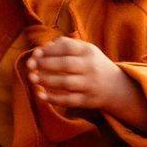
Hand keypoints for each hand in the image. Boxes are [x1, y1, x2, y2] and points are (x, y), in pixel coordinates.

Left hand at [26, 36, 146, 129]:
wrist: (117, 87)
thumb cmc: (94, 65)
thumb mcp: (87, 51)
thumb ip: (67, 45)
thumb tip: (44, 47)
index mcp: (89, 52)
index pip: (67, 47)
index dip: (49, 49)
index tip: (36, 53)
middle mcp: (91, 67)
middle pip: (65, 64)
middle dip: (45, 64)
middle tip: (30, 65)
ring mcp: (90, 85)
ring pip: (66, 83)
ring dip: (46, 80)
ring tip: (32, 78)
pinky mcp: (88, 100)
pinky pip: (68, 100)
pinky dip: (53, 99)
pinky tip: (40, 95)